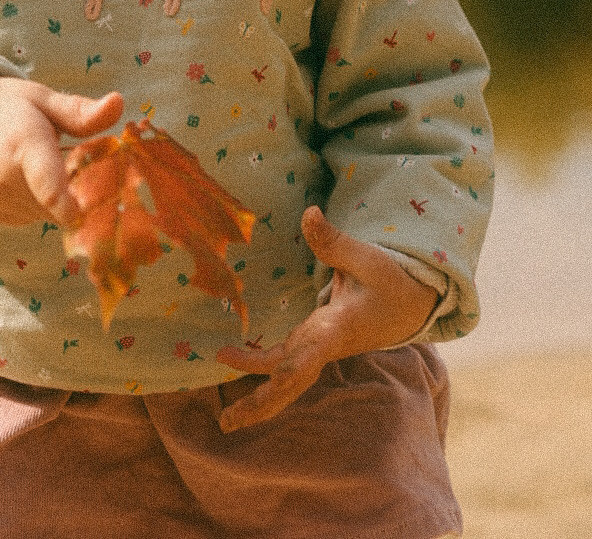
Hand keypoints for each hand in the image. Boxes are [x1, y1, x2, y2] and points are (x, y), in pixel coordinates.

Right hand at [0, 77, 123, 226]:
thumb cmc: (4, 105)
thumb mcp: (41, 98)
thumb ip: (80, 111)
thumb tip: (119, 103)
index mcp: (22, 143)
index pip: (47, 184)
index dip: (69, 205)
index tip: (86, 216)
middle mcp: (4, 179)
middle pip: (59, 203)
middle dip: (77, 192)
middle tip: (78, 165)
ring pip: (45, 214)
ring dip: (56, 199)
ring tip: (44, 164)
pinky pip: (27, 217)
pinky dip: (36, 203)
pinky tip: (25, 177)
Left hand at [216, 205, 438, 432]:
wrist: (412, 305)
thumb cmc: (391, 282)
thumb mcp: (368, 258)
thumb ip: (334, 242)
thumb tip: (309, 214)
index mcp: (338, 330)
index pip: (311, 354)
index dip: (288, 366)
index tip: (268, 379)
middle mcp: (325, 346)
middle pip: (290, 381)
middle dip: (260, 403)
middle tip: (226, 421)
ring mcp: (318, 347)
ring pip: (285, 378)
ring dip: (256, 396)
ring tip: (225, 416)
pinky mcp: (314, 342)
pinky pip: (285, 364)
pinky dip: (260, 369)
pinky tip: (235, 364)